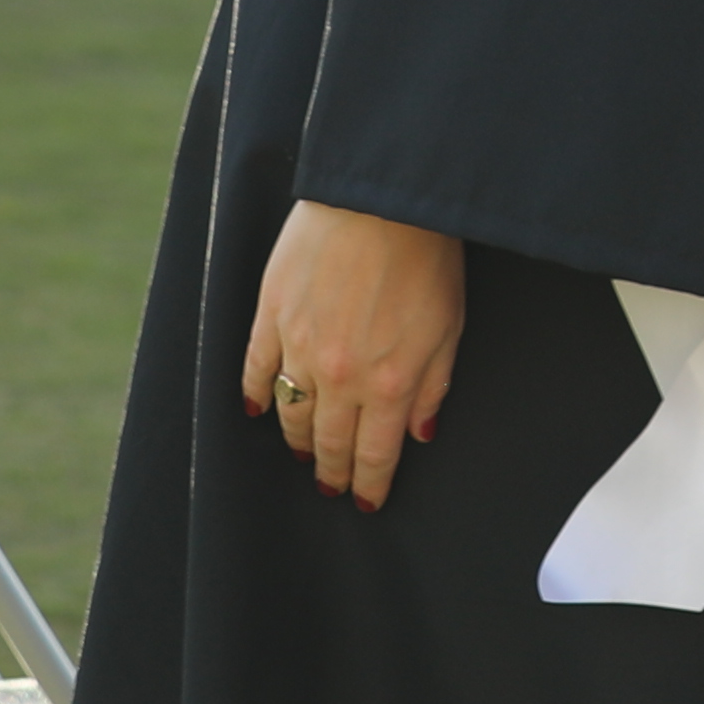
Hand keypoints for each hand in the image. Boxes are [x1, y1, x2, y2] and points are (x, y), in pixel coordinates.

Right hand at [244, 199, 466, 506]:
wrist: (380, 203)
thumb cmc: (427, 258)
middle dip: (331, 470)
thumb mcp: (450, 327)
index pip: (374, 452)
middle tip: (330, 487)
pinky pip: (253, 369)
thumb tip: (419, 434)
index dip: (369, 482)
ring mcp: (298, 348)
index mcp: (389, 382)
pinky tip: (255, 411)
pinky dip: (253, 394)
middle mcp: (339, 376)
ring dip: (297, 439)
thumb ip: (433, 385)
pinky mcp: (270, 317)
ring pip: (290, 413)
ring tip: (303, 453)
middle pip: (329, 440)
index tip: (365, 501)